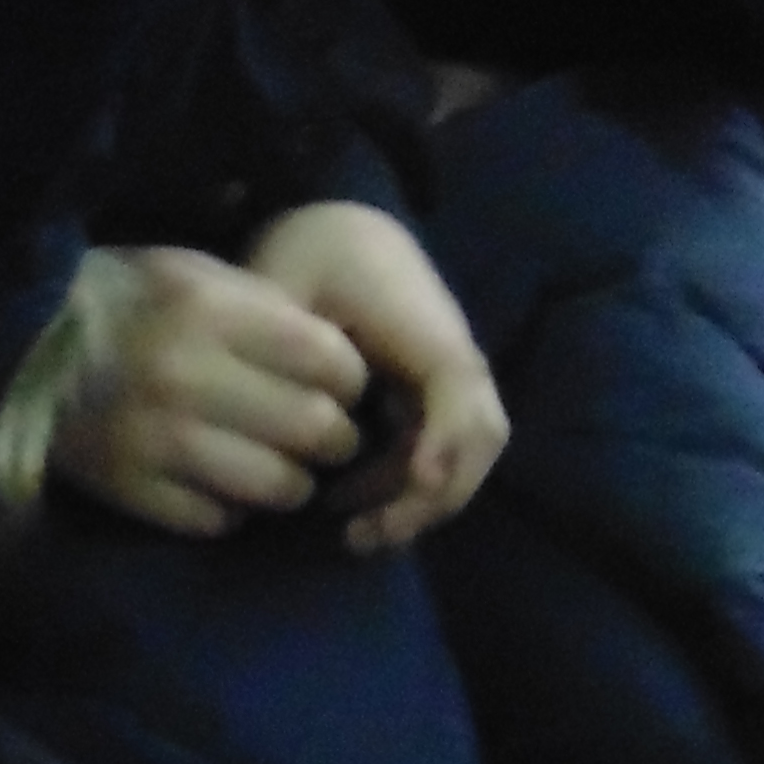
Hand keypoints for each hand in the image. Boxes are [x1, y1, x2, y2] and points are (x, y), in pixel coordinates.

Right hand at [50, 244, 374, 538]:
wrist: (21, 345)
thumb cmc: (128, 300)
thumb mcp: (195, 274)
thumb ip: (266, 308)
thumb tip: (341, 359)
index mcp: (210, 311)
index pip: (329, 361)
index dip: (350, 379)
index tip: (341, 385)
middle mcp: (186, 376)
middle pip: (314, 429)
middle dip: (335, 437)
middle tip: (325, 434)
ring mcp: (155, 439)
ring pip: (277, 486)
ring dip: (293, 482)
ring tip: (282, 465)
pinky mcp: (129, 489)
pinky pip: (217, 520)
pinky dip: (231, 509)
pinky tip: (223, 484)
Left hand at [246, 203, 507, 550]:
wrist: (338, 229)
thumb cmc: (307, 253)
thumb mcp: (283, 287)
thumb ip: (284, 345)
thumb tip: (307, 416)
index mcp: (417, 315)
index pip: (455, 378)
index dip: (446, 435)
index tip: (414, 481)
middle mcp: (450, 347)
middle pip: (480, 431)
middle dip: (436, 493)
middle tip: (367, 534)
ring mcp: (448, 374)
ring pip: (469, 451)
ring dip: (425, 500)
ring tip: (359, 534)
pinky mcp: (433, 394)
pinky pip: (445, 449)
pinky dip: (412, 488)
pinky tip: (356, 508)